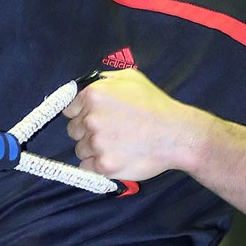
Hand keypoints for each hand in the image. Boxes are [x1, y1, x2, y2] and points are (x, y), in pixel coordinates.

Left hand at [63, 68, 190, 179]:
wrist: (176, 135)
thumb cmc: (156, 105)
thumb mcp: (130, 77)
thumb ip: (103, 79)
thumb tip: (86, 86)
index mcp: (94, 95)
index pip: (69, 108)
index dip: (81, 114)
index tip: (94, 118)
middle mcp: (91, 118)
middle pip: (73, 130)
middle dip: (87, 132)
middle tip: (111, 132)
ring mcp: (97, 143)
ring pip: (81, 149)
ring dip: (94, 150)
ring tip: (118, 145)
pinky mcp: (104, 166)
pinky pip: (87, 167)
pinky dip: (97, 166)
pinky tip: (115, 158)